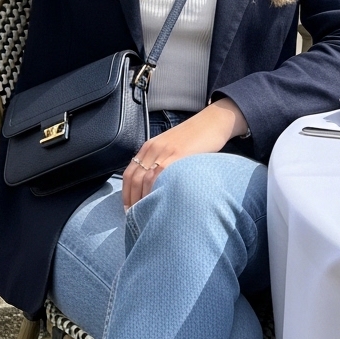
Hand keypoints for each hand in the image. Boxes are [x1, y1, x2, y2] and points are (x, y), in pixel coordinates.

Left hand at [122, 99, 248, 208]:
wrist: (213, 121)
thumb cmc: (196, 138)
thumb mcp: (173, 148)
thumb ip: (162, 162)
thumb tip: (156, 187)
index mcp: (149, 147)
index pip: (129, 174)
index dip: (126, 194)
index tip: (129, 209)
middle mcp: (153, 149)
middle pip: (134, 179)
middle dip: (132, 200)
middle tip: (135, 217)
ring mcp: (164, 151)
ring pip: (144, 179)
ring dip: (142, 199)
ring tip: (146, 215)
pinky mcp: (178, 155)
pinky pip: (159, 175)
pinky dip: (155, 191)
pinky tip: (158, 203)